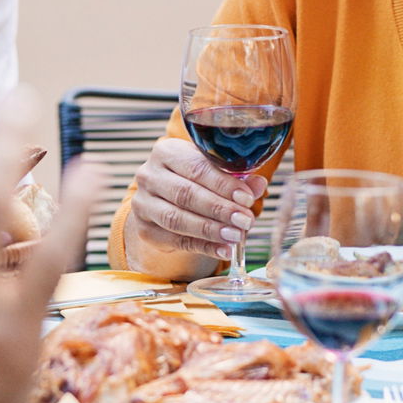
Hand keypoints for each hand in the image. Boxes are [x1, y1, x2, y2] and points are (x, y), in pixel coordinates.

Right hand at [127, 136, 262, 260]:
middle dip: (219, 209)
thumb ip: (236, 177)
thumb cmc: (195, 179)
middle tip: (245, 220)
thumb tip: (258, 185)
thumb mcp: (214, 171)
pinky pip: (175, 241)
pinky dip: (203, 246)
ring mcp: (143, 203)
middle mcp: (149, 175)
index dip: (223, 184)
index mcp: (167, 152)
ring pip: (177, 219)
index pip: (196, 168)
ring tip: (236, 236)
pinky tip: (223, 250)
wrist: (165, 197)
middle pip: (186, 194)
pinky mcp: (145, 229)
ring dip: (210, 230)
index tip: (247, 198)